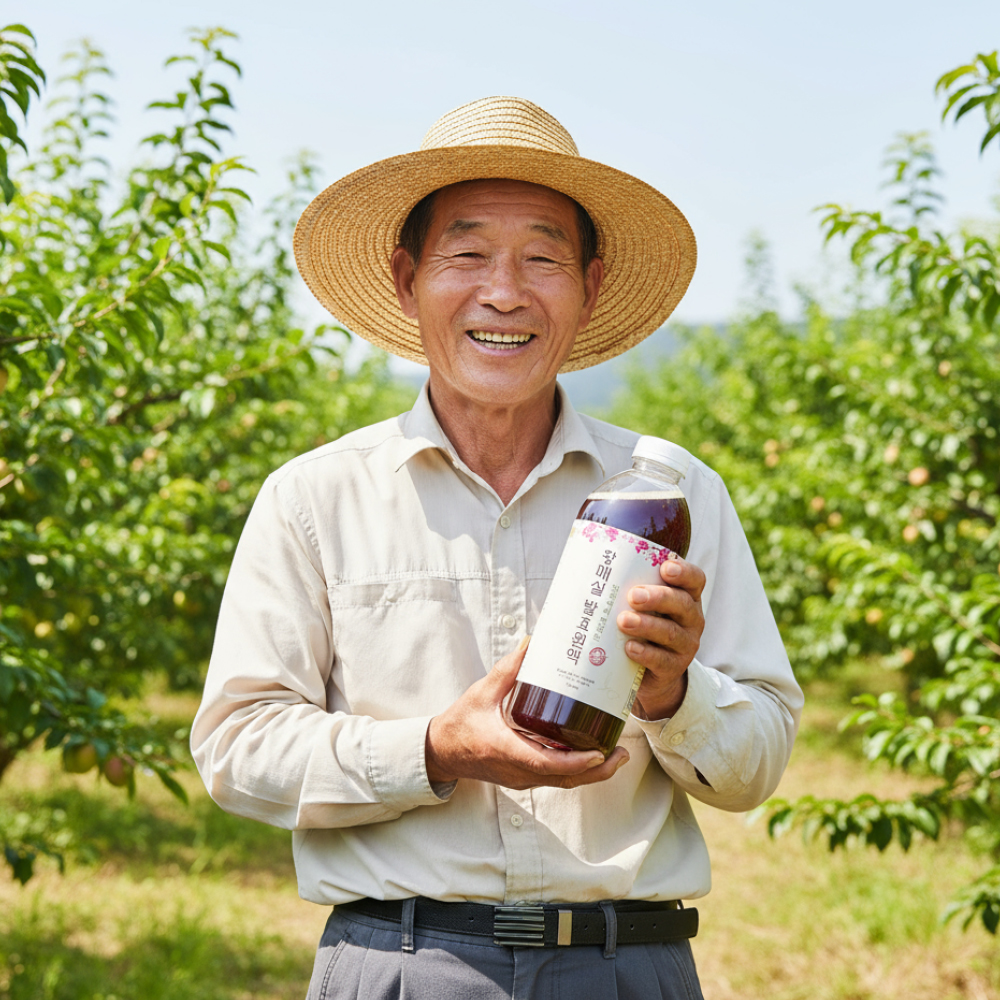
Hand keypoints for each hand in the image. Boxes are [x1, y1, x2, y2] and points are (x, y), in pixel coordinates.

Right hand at [425, 636, 629, 789]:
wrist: (441, 751)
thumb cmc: (460, 723)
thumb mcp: (482, 692)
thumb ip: (508, 668)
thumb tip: (532, 642)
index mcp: (507, 750)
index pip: (547, 764)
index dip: (576, 762)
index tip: (599, 753)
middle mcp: (518, 770)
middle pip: (564, 779)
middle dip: (597, 770)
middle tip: (622, 753)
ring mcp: (521, 777)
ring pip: (563, 782)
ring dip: (591, 772)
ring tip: (616, 754)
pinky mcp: (523, 776)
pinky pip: (554, 778)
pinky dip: (576, 770)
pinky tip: (590, 754)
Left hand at [616, 556, 705, 720]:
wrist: (648, 672)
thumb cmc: (640, 627)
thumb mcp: (641, 606)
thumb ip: (627, 588)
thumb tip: (584, 568)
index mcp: (685, 596)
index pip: (694, 580)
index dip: (683, 572)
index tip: (665, 568)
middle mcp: (691, 619)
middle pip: (682, 604)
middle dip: (658, 597)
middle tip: (633, 595)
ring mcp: (685, 645)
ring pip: (670, 633)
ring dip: (646, 625)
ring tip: (623, 621)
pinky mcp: (673, 668)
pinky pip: (662, 661)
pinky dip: (645, 654)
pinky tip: (629, 648)